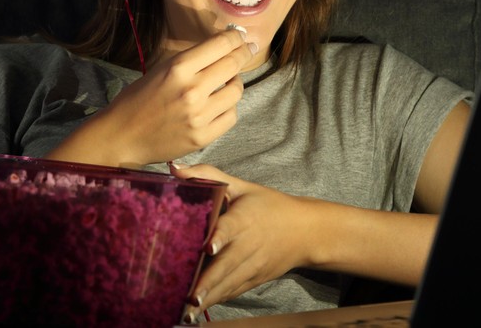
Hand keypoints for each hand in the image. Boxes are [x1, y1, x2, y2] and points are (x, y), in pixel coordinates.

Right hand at [58, 28, 257, 166]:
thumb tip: (223, 47)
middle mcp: (192, 90)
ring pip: (236, 91)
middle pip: (233, 65)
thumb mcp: (161, 69)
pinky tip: (219, 106)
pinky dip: (228, 108)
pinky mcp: (203, 137)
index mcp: (178, 68)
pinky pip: (231, 116)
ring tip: (227, 82)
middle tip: (247, 50)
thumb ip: (192, 60)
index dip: (235, 38)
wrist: (122, 136)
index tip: (240, 37)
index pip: (221, 45)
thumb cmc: (138, 99)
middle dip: (244, 54)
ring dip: (235, 83)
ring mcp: (199, 115)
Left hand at [170, 163, 317, 318]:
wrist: (306, 231)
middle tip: (189, 295)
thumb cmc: (269, 205)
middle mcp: (249, 244)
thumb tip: (174, 170)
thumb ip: (208, 175)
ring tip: (188, 311)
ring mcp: (254, 265)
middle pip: (228, 264)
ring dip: (210, 297)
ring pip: (230, 283)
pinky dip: (219, 299)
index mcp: (245, 218)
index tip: (209, 246)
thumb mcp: (242, 185)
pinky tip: (200, 308)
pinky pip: (235, 290)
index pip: (231, 227)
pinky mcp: (256, 279)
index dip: (220, 236)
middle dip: (208, 281)